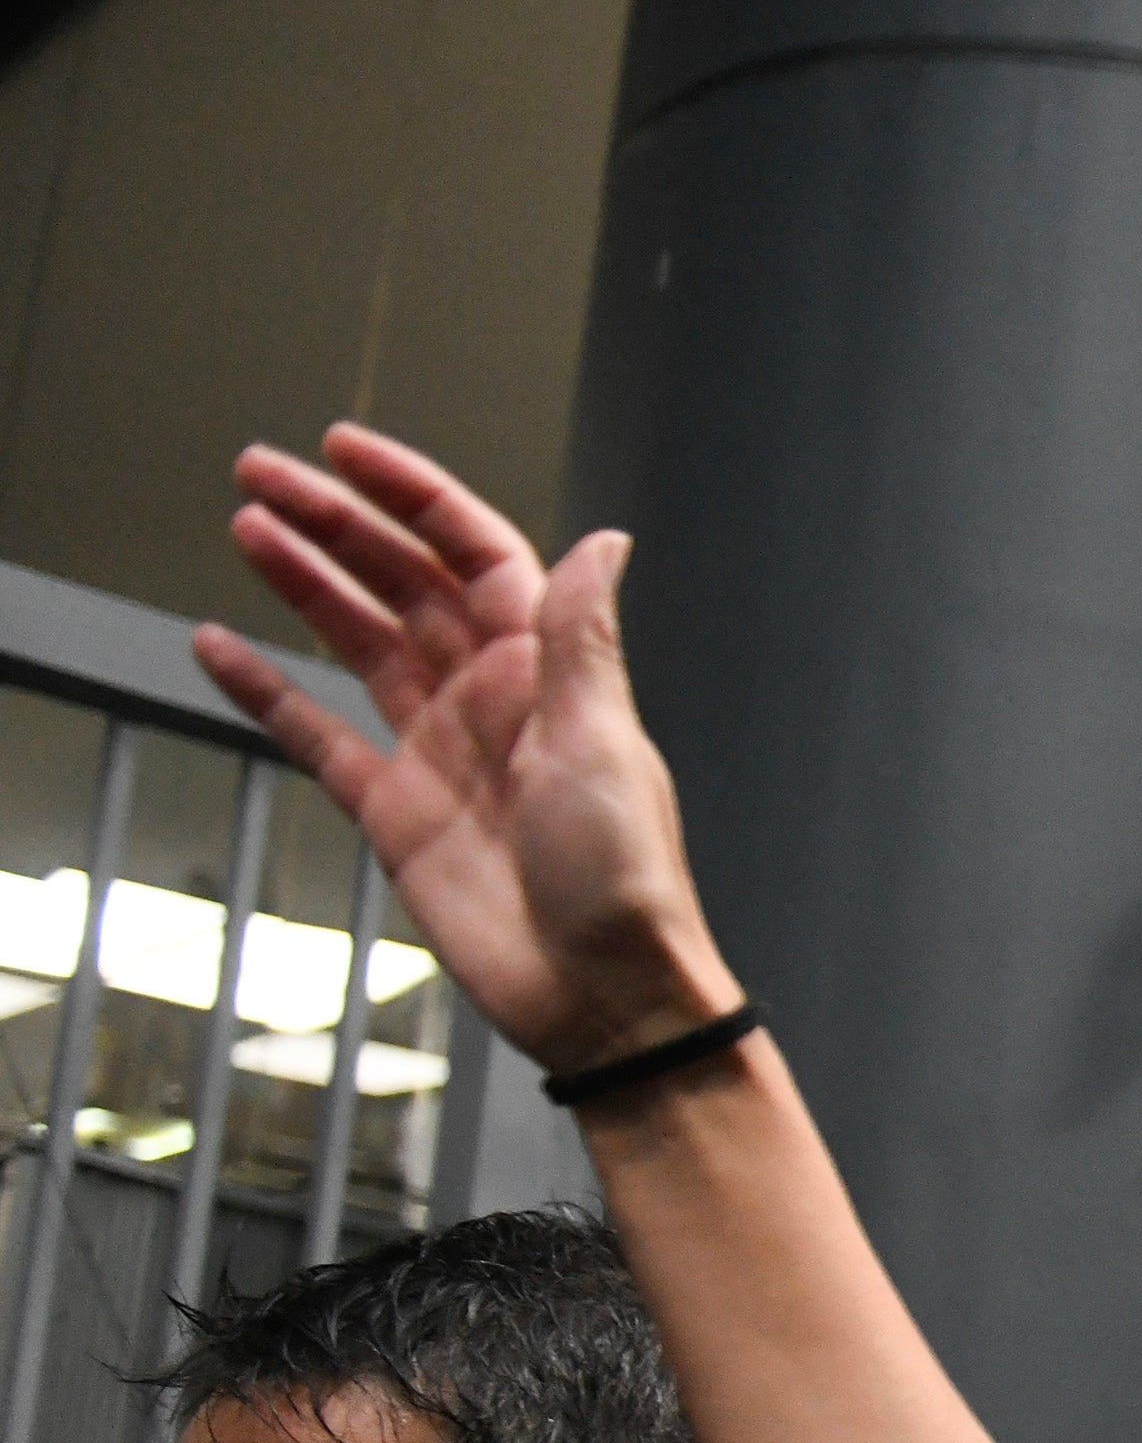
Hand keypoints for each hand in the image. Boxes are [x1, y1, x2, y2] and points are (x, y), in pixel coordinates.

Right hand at [189, 425, 739, 1076]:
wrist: (601, 994)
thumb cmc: (623, 876)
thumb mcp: (602, 742)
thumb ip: (582, 640)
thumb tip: (606, 539)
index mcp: (546, 671)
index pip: (473, 552)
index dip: (412, 496)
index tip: (342, 448)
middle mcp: (492, 699)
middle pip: (403, 585)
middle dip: (337, 525)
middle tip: (257, 473)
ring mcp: (441, 751)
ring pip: (359, 644)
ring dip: (305, 585)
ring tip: (244, 527)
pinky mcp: (397, 812)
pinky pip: (320, 736)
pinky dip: (268, 693)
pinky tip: (218, 646)